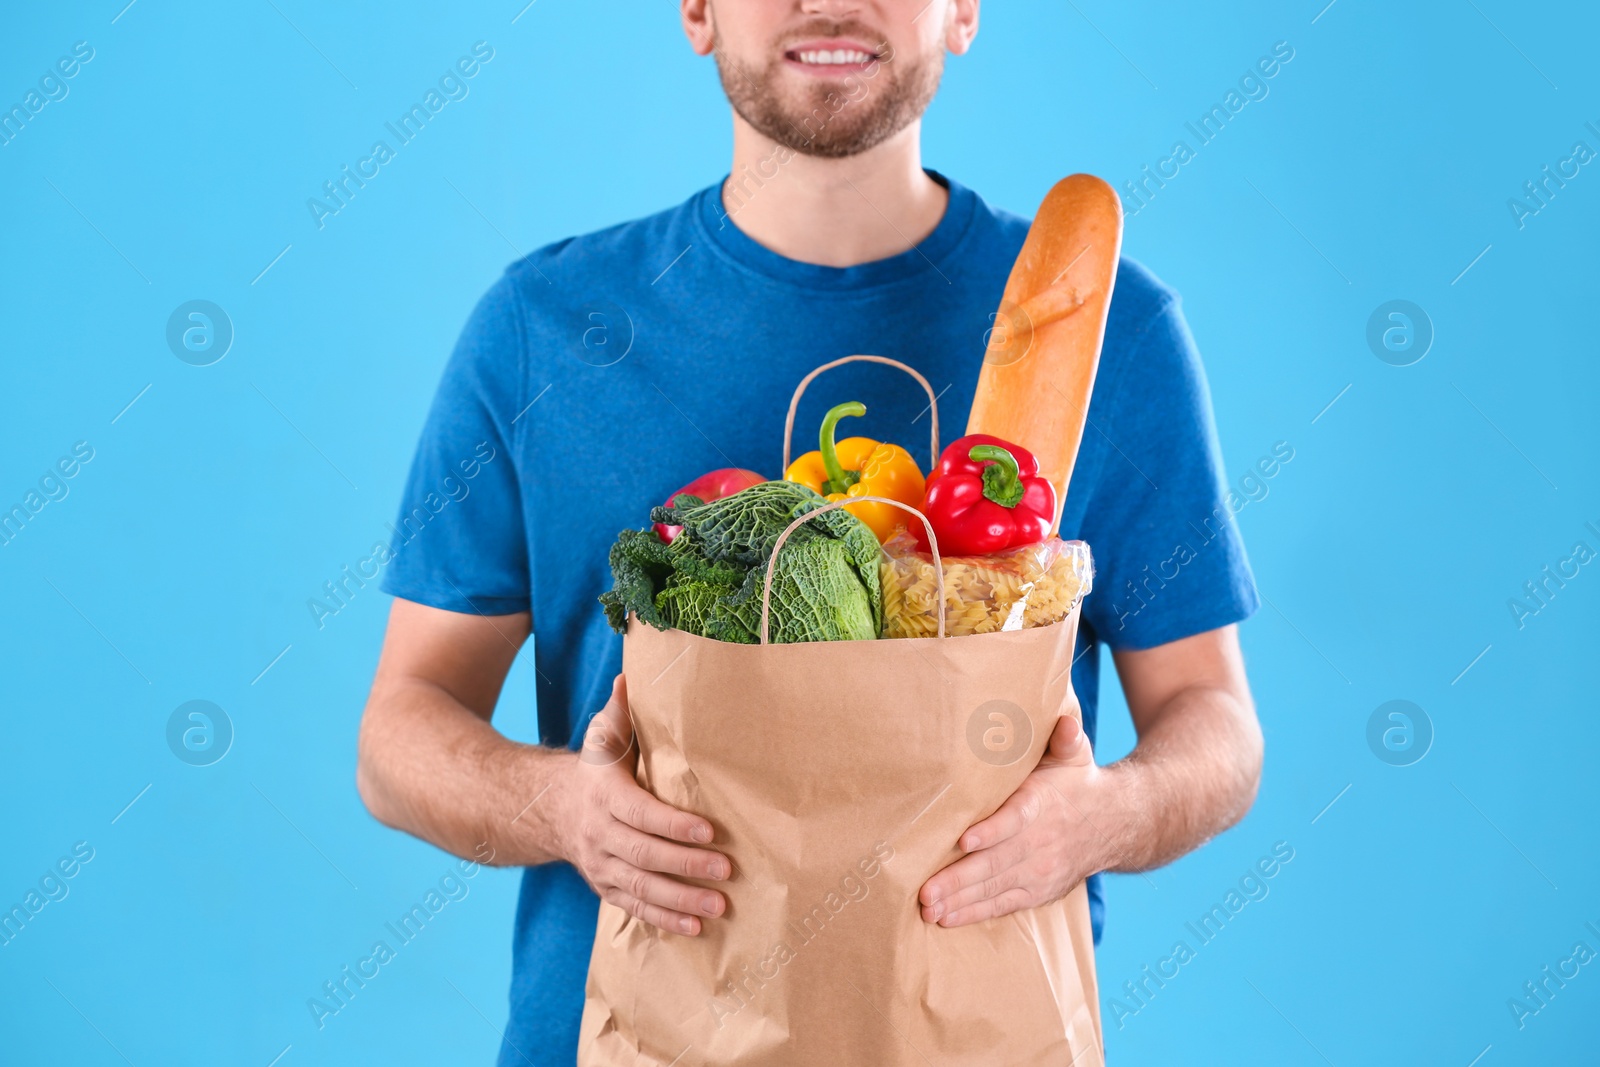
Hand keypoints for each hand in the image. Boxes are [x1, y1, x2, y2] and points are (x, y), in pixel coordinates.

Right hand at [554, 675, 729, 934]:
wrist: (548, 809)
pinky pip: (634, 908)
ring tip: (719, 905)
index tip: (709, 831)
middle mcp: (599, 834)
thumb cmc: (593, 768)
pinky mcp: (605, 887)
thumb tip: (631, 676)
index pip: (639, 813)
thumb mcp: (601, 737)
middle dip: (685, 865)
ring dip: (680, 900)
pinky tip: (695, 928)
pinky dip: (664, 920)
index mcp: (603, 794)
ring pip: (639, 887)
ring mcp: (601, 865)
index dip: (673, 825)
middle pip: (642, 854)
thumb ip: (619, 712)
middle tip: (726, 870)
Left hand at [919, 712, 1105, 927]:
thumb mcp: (1075, 756)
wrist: (1114, 824)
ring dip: (959, 901)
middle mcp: (1039, 844)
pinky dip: (975, 912)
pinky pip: (1003, 904)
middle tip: (925, 891)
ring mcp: (1038, 872)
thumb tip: (1065, 723)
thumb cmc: (1078, 783)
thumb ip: (1067, 738)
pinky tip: (947, 918)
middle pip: (995, 863)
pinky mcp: (1037, 891)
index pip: (1015, 820)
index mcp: (1042, 806)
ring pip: (994, 888)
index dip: (990, 831)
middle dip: (958, 879)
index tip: (964, 840)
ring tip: (929, 908)